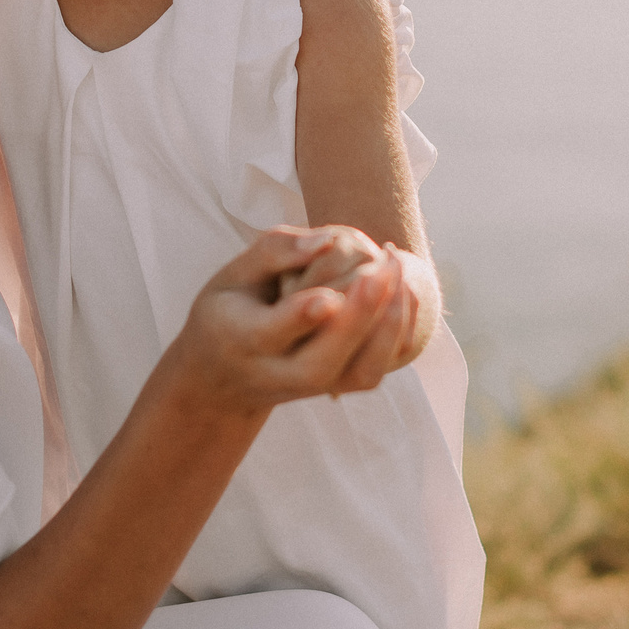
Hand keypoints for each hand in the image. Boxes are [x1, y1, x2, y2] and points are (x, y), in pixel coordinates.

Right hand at [163, 227, 404, 414]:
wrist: (224, 376)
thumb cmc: (229, 310)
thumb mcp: (232, 274)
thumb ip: (275, 252)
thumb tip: (327, 240)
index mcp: (242, 340)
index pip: (273, 332)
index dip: (301, 316)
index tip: (326, 297)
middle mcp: (277, 375)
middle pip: (322, 361)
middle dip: (357, 317)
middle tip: (382, 268)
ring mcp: (311, 388)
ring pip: (358, 373)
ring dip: (387, 325)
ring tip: (398, 270)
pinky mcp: (338, 388)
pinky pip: (377, 371)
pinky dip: (398, 334)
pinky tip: (404, 291)